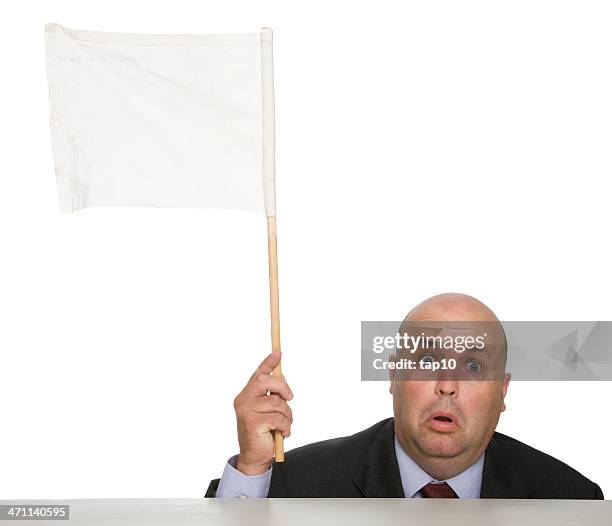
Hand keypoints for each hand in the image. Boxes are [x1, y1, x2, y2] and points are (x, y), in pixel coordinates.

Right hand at [233, 350, 292, 474]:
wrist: (255, 457)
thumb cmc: (263, 433)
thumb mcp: (268, 411)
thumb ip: (271, 396)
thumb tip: (281, 377)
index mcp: (247, 395)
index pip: (258, 374)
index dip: (268, 362)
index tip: (278, 352)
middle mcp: (243, 400)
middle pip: (266, 381)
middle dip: (283, 387)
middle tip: (290, 398)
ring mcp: (246, 410)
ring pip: (277, 402)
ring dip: (287, 414)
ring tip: (284, 425)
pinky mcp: (252, 422)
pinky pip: (278, 418)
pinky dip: (285, 426)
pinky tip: (282, 433)